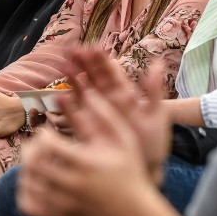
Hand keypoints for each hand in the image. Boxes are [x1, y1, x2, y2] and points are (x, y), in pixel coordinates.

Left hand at [19, 91, 158, 215]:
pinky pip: (31, 206)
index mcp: (86, 163)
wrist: (132, 211)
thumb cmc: (129, 170)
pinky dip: (26, 193)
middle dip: (30, 150)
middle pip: (35, 165)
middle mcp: (73, 185)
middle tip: (36, 144)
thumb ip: (105, 115)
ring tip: (35, 160)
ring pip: (30, 186)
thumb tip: (88, 92)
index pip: (49, 145)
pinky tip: (35, 182)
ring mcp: (65, 204)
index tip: (47, 131)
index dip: (42, 134)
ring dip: (26, 169)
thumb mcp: (124, 139)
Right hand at [65, 49, 169, 183]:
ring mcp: (99, 114)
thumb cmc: (154, 142)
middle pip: (94, 78)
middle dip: (83, 63)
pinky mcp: (91, 129)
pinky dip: (70, 104)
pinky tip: (59, 96)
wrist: (147, 168)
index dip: (102, 60)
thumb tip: (157, 62)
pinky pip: (78, 113)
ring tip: (63, 67)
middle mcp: (109, 101)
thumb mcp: (157, 115)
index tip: (93, 47)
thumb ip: (154, 90)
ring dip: (74, 80)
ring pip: (84, 92)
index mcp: (125, 94)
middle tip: (71, 50)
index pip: (111, 72)